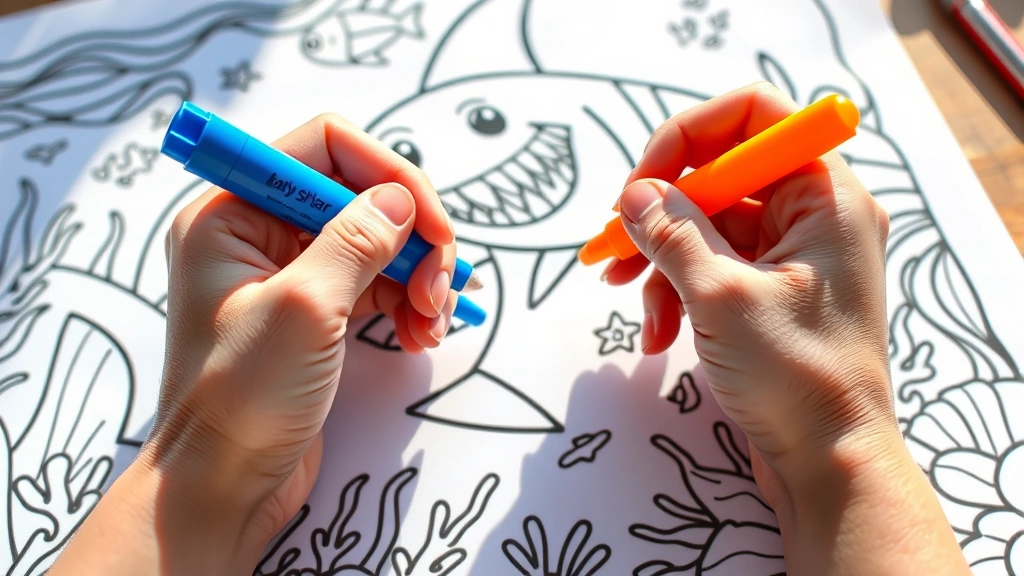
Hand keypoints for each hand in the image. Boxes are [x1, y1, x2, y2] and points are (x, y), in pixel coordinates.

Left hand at [48, 113, 461, 574]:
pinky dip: (408, 301)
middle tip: (440, 288)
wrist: (222, 487)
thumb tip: (400, 198)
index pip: (325, 146)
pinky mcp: (316, 311)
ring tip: (434, 322)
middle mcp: (259, 232)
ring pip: (378, 240)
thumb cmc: (240, 401)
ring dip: (419, 275)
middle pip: (362, 193)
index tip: (430, 226)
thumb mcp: (303, 310)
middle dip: (413, 237)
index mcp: (231, 213)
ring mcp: (290, 272)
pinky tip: (423, 335)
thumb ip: (354, 242)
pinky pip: (376, 282)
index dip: (388, 174)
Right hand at [608, 83, 968, 574]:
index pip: (751, 116)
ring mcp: (791, 254)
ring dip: (659, 261)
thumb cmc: (798, 377)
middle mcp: (811, 213)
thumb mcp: (722, 296)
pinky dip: (676, 292)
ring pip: (705, 226)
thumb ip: (674, 234)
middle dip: (659, 212)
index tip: (641, 182)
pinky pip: (711, 266)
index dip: (687, 136)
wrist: (830, 461)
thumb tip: (635, 194)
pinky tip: (657, 337)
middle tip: (613, 245)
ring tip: (628, 301)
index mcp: (823, 194)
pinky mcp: (770, 291)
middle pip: (717, 175)